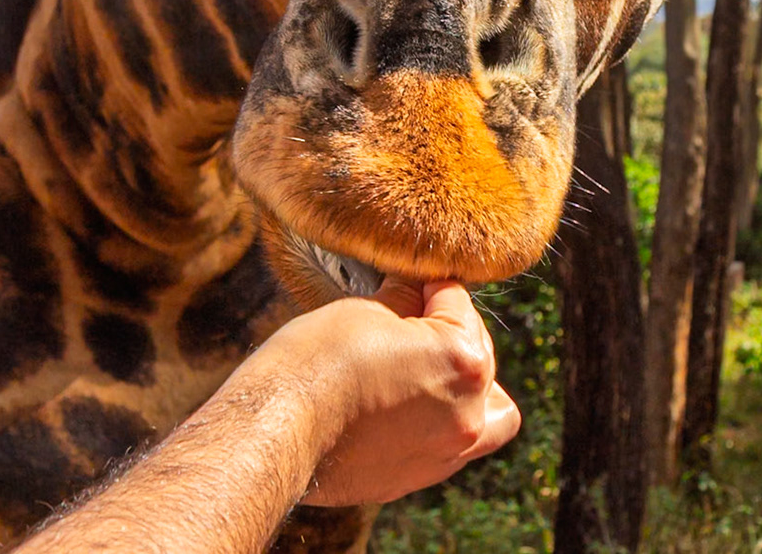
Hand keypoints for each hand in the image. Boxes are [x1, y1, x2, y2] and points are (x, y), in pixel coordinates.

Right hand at [274, 278, 520, 507]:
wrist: (274, 430)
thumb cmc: (317, 362)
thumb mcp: (366, 310)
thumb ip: (406, 300)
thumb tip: (415, 291)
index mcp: (463, 361)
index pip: (458, 303)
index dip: (426, 286)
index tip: (403, 282)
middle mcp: (467, 413)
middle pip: (478, 356)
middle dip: (448, 332)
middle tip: (403, 319)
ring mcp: (443, 453)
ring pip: (486, 414)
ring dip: (466, 387)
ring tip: (425, 368)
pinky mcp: (413, 478)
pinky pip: (449, 446)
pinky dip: (439, 422)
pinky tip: (401, 406)